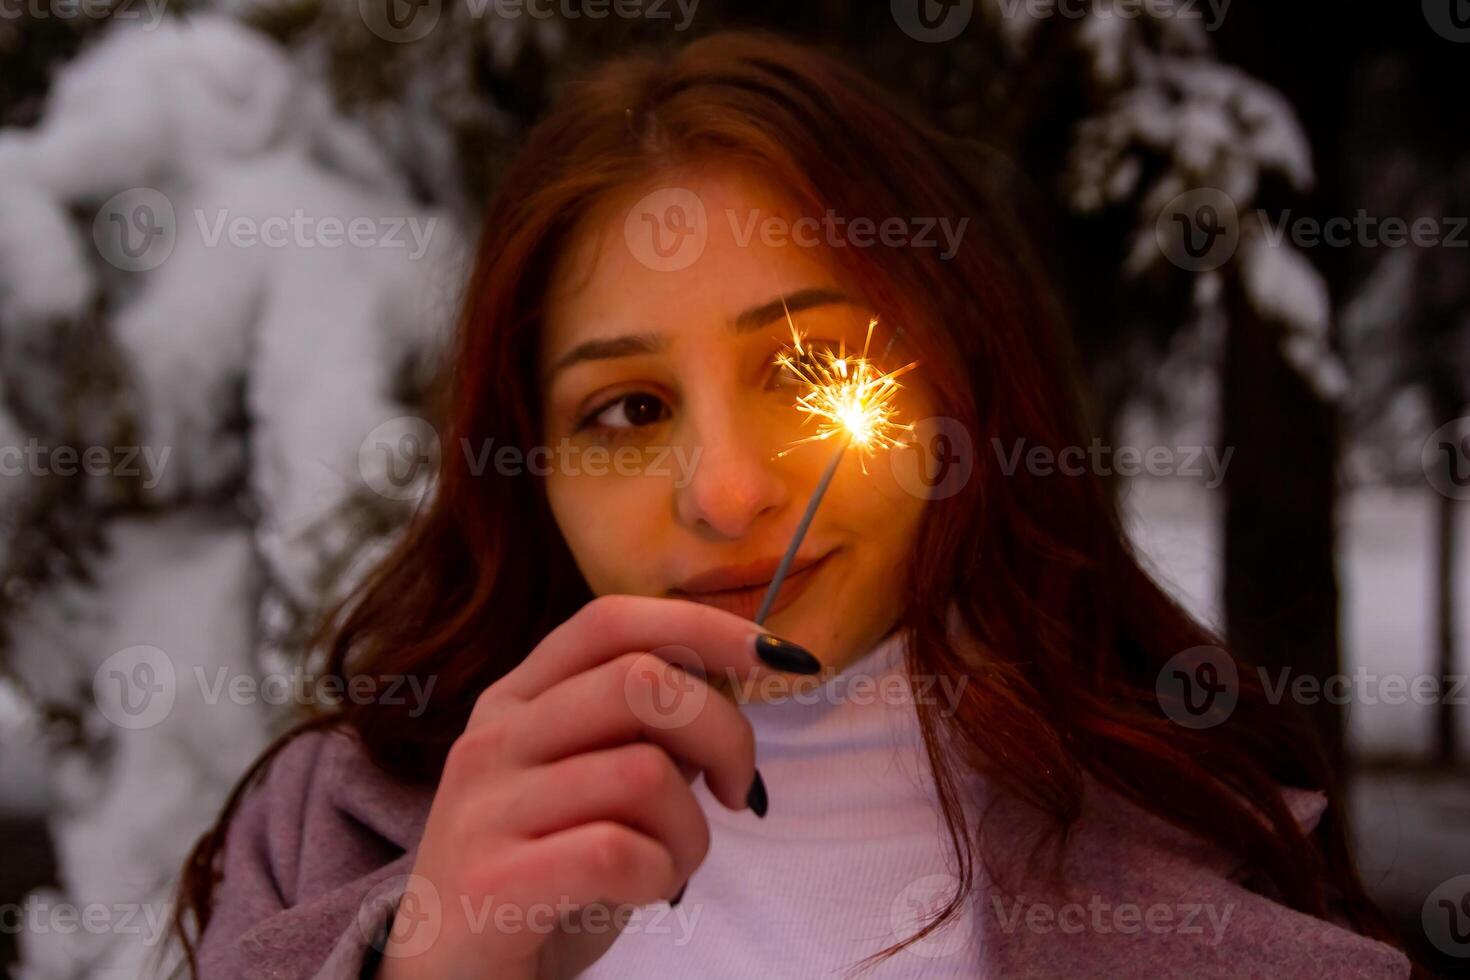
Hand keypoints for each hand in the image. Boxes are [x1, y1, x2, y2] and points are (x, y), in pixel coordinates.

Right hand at [373, 594, 819, 979]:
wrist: (448, 979)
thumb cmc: (540, 877)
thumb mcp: (589, 787)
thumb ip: (644, 733)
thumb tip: (731, 685)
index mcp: (518, 698)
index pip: (611, 621)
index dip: (703, 626)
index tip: (776, 658)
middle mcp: (494, 737)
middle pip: (641, 682)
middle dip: (725, 733)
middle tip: (738, 791)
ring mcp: (487, 807)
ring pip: (643, 772)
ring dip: (694, 828)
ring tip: (676, 862)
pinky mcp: (492, 882)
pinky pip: (617, 851)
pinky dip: (660, 872)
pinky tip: (647, 891)